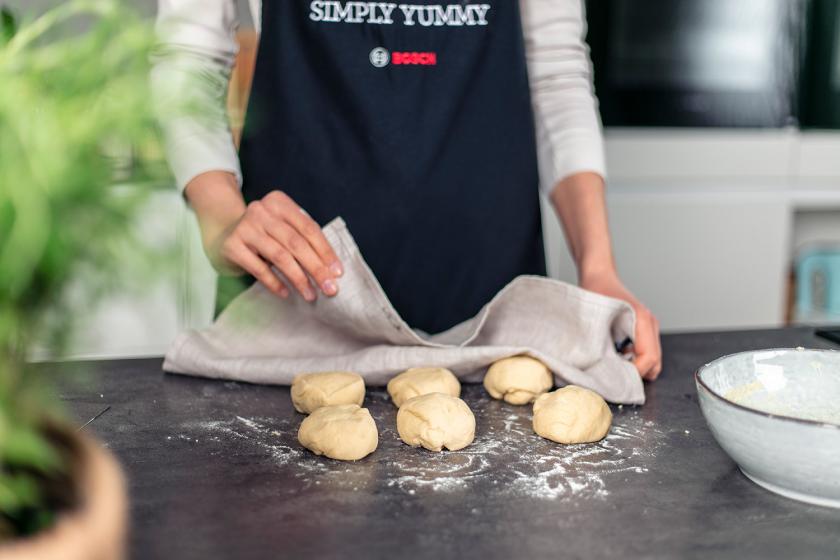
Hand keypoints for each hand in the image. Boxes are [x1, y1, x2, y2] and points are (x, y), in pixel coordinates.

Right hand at [211, 191, 342, 301]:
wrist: (220, 232)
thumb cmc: (262, 234)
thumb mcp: (281, 227)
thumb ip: (302, 238)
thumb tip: (330, 269)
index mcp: (279, 202)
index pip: (308, 228)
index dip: (325, 251)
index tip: (337, 272)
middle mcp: (261, 210)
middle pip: (296, 243)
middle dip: (316, 268)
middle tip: (329, 288)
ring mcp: (245, 227)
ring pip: (280, 256)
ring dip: (298, 278)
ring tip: (311, 295)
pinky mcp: (232, 245)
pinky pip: (259, 269)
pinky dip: (275, 283)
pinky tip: (286, 293)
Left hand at [580, 272, 661, 380]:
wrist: (599, 276)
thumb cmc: (596, 292)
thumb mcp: (596, 318)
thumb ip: (601, 342)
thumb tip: (603, 368)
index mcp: (642, 320)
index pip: (648, 358)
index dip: (634, 373)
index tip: (617, 379)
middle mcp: (650, 324)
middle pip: (655, 362)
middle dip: (636, 373)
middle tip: (615, 375)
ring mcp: (649, 326)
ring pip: (652, 359)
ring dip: (635, 366)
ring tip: (614, 364)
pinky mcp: (644, 329)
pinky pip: (645, 351)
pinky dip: (634, 358)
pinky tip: (617, 354)